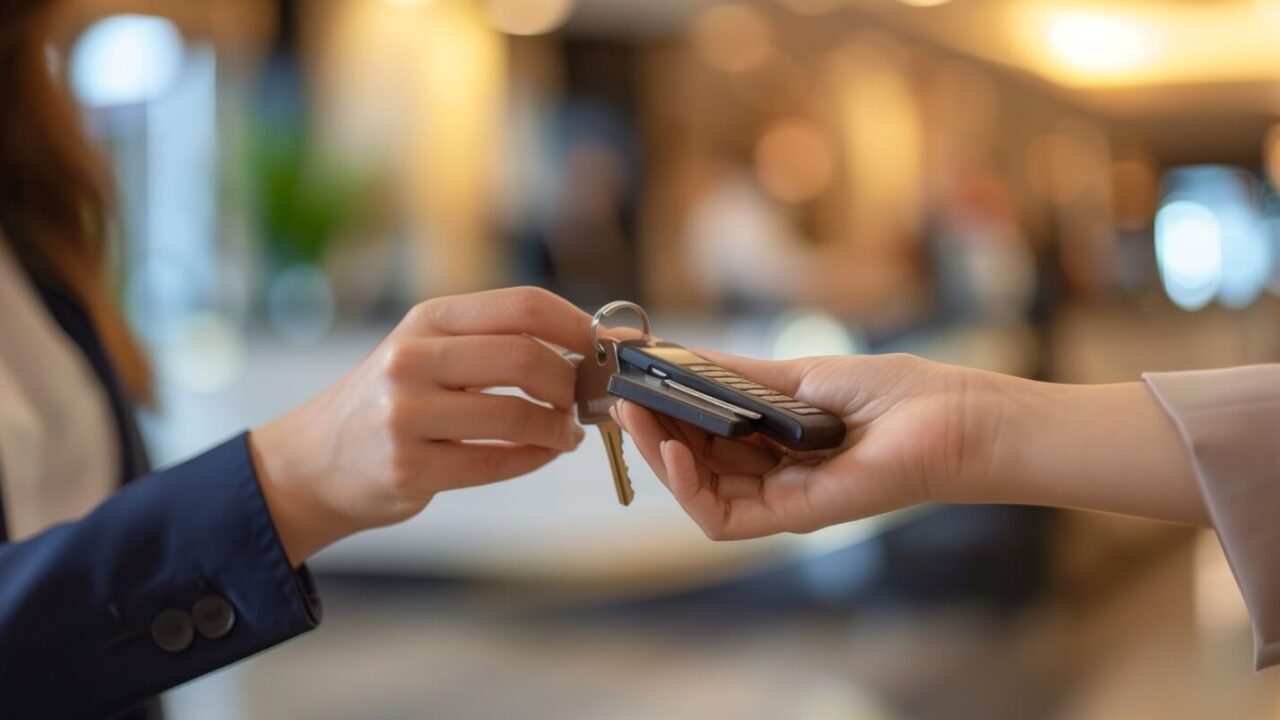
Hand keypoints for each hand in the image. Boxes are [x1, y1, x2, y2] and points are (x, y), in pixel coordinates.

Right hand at [250, 287, 590, 563]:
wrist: (314, 461)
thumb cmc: (392, 401)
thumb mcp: (427, 350)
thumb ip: (495, 342)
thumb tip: (590, 343)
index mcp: (427, 319)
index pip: (522, 305)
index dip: (578, 326)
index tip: (606, 347)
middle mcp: (412, 359)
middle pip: (527, 358)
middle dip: (571, 383)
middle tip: (583, 400)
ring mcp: (406, 415)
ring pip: (517, 417)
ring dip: (558, 429)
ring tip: (565, 434)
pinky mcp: (409, 469)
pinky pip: (498, 463)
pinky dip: (534, 459)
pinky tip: (540, 454)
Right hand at [614, 352, 1205, 540]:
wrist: (959, 420)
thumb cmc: (901, 395)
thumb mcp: (805, 372)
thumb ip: (741, 373)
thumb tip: (684, 353)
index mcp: (779, 441)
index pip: (706, 435)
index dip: (668, 413)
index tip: (639, 382)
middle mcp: (775, 474)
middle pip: (694, 463)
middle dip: (653, 432)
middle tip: (624, 399)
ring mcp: (783, 499)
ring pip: (699, 492)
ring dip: (660, 457)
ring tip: (638, 418)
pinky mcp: (795, 517)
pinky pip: (722, 517)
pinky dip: (689, 489)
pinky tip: (676, 451)